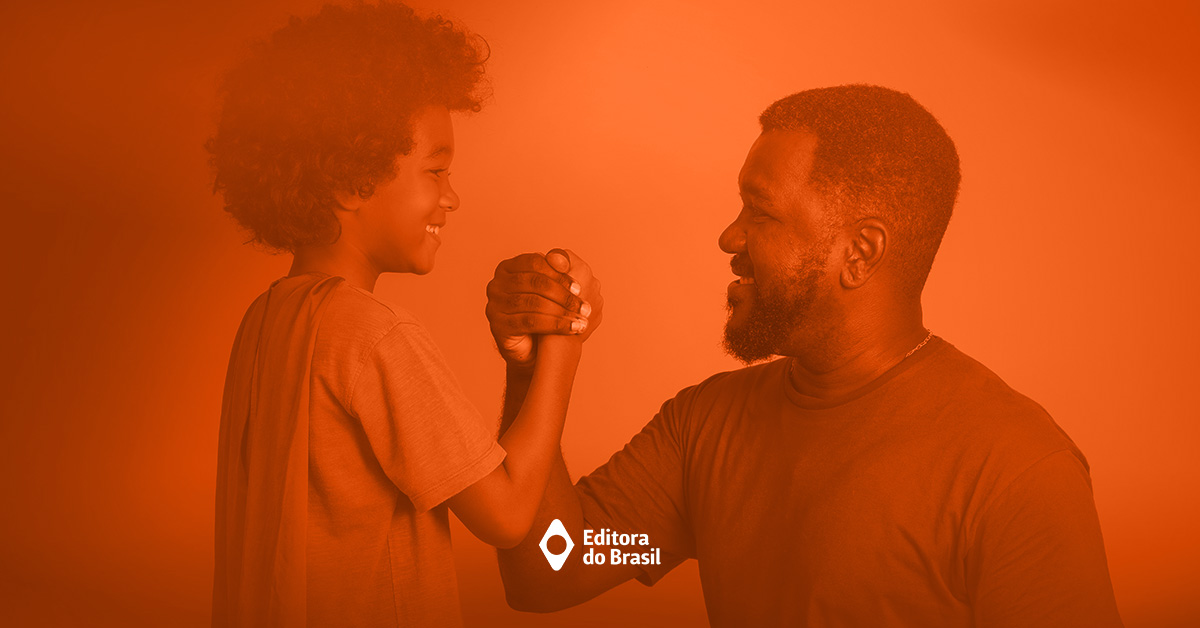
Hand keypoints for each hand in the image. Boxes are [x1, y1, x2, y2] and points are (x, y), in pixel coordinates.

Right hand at [486, 249, 602, 367]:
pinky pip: (530, 321)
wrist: (532, 348)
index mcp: (508, 267)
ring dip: (562, 311)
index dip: (559, 274)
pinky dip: (554, 324)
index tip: (579, 288)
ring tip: (581, 320)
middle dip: (563, 295)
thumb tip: (563, 259)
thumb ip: (558, 271)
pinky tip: (571, 329)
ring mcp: (494, 304)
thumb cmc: (544, 313)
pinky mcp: (498, 325)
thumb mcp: (553, 289)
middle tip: (584, 307)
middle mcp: (497, 284)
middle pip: (535, 282)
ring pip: (534, 302)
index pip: (535, 262)